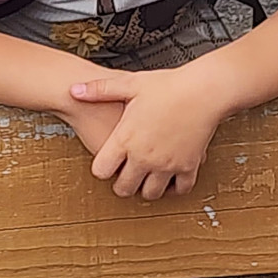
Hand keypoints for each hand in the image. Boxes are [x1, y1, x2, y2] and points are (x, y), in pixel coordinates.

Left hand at [70, 67, 226, 201]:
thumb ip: (100, 90)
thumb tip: (74, 90)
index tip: (108, 161)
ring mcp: (167, 164)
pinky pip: (180, 189)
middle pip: (124, 189)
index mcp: (126, 139)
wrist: (204, 89)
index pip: (101, 171)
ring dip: (147, 188)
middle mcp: (144, 156)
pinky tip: (170, 177)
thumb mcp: (129, 84)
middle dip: (122, 184)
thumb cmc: (168, 85)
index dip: (102, 168)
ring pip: (150, 194)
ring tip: (147, 176)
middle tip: (125, 175)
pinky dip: (174, 187)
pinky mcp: (188, 166)